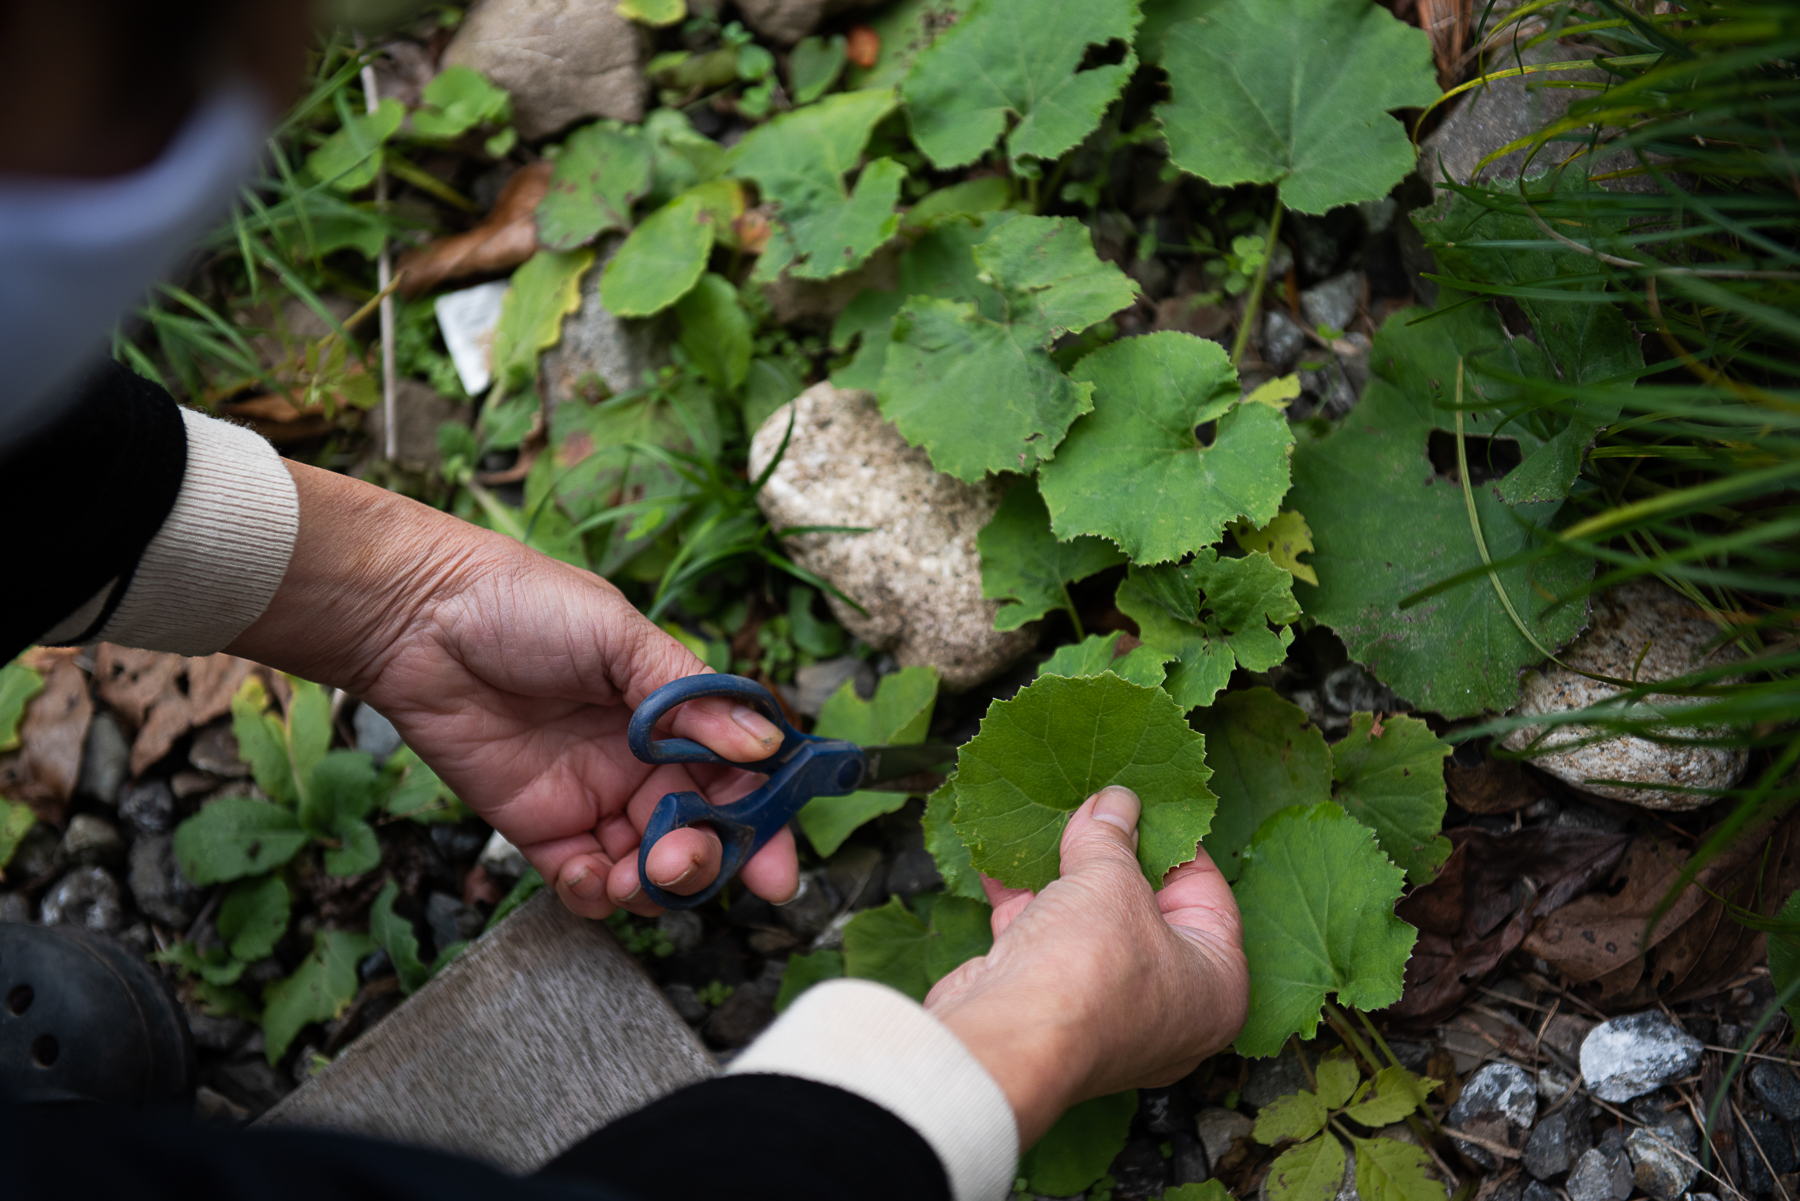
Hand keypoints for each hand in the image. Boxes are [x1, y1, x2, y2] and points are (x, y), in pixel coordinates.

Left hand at [228, 462, 798, 917]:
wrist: (418, 617)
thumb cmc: (521, 603)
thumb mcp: (619, 637)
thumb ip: (691, 698)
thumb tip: (766, 745)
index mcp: (676, 713)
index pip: (742, 778)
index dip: (765, 825)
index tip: (776, 869)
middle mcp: (643, 761)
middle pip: (702, 832)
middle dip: (706, 859)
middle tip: (682, 856)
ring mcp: (593, 796)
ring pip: (648, 868)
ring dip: (653, 885)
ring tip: (633, 872)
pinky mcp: (540, 827)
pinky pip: (584, 881)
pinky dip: (594, 892)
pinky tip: (583, 871)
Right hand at [924, 786, 1247, 1145]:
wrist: (1008, 1044)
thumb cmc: (1088, 971)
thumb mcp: (1110, 880)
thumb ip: (1112, 836)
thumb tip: (1116, 803)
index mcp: (1217, 986)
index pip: (1208, 894)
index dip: (1173, 841)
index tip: (1144, 802)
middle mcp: (1171, 1010)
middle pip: (1145, 910)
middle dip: (1113, 856)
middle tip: (1095, 808)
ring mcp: (1108, 1015)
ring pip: (1091, 927)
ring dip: (1065, 877)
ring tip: (1048, 824)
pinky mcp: (1053, 1013)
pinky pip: (1048, 946)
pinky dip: (1027, 905)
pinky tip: (1004, 862)